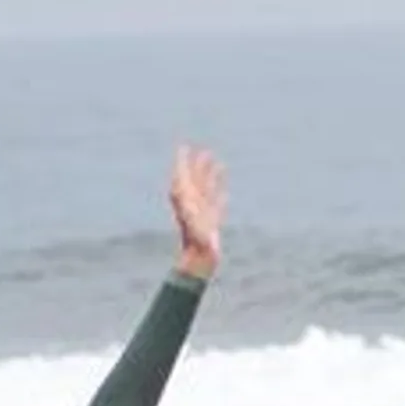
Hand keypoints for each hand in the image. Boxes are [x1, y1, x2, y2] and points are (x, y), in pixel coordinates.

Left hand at [169, 145, 227, 277]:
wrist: (200, 259)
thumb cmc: (195, 239)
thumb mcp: (189, 215)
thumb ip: (185, 198)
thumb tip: (179, 182)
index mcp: (184, 198)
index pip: (182, 174)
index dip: (183, 161)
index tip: (184, 146)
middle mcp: (192, 203)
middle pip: (195, 178)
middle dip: (198, 164)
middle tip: (203, 149)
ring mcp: (203, 212)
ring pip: (208, 188)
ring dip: (212, 176)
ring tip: (219, 163)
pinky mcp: (213, 221)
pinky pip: (217, 203)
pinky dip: (220, 195)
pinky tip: (225, 191)